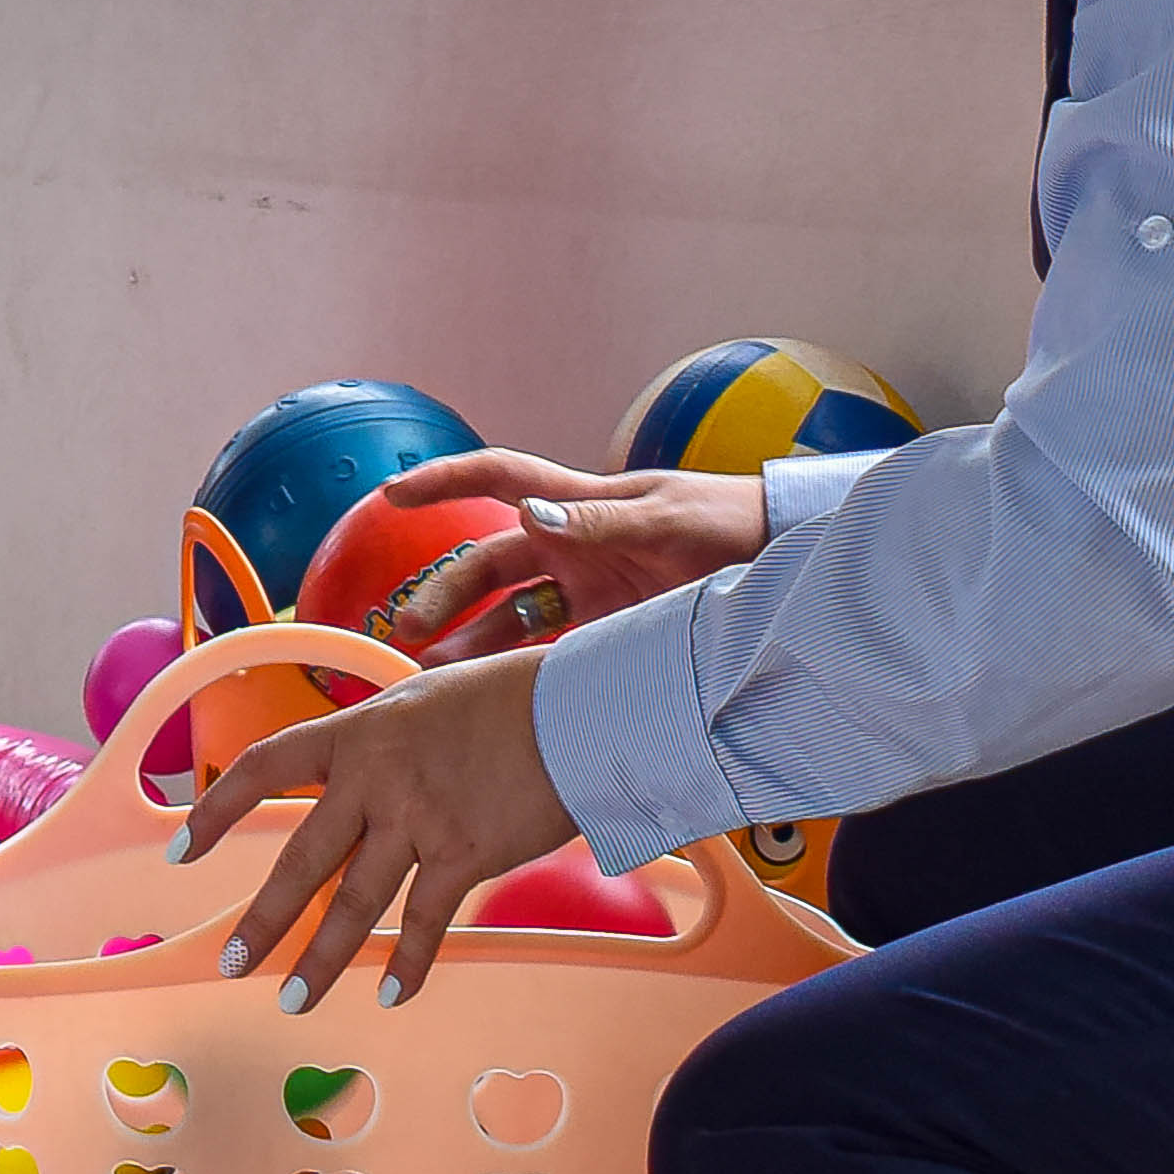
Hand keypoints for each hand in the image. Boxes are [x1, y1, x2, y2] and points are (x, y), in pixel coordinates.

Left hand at [183, 652, 582, 1010]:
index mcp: (356, 731)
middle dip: (264, 920)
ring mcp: (417, 818)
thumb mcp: (422, 700)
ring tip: (292, 1000)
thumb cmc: (509, 699)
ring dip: (320, 959)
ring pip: (354, 903)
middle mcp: (375, 777)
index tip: (181, 850)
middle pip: (301, 860)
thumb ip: (383, 741)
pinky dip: (407, 962)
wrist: (577, 708)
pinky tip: (393, 994)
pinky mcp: (464, 853)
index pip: (265, 768)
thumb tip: (363, 777)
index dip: (217, 811)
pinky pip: (424, 920)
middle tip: (233, 963)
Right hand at [374, 451, 771, 651]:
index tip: (393, 496)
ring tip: (431, 676)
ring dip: (469, 642)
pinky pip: (546, 648)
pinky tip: (489, 695)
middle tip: (410, 631)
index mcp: (580, 505)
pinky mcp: (605, 629)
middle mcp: (572, 546)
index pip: (499, 478)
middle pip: (489, 566)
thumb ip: (604, 523)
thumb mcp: (670, 520)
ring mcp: (585, 590)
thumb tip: (531, 515)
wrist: (781, 559)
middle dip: (444, 594)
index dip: (444, 481)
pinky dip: (514, 669)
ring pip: (509, 615)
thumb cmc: (729, 523)